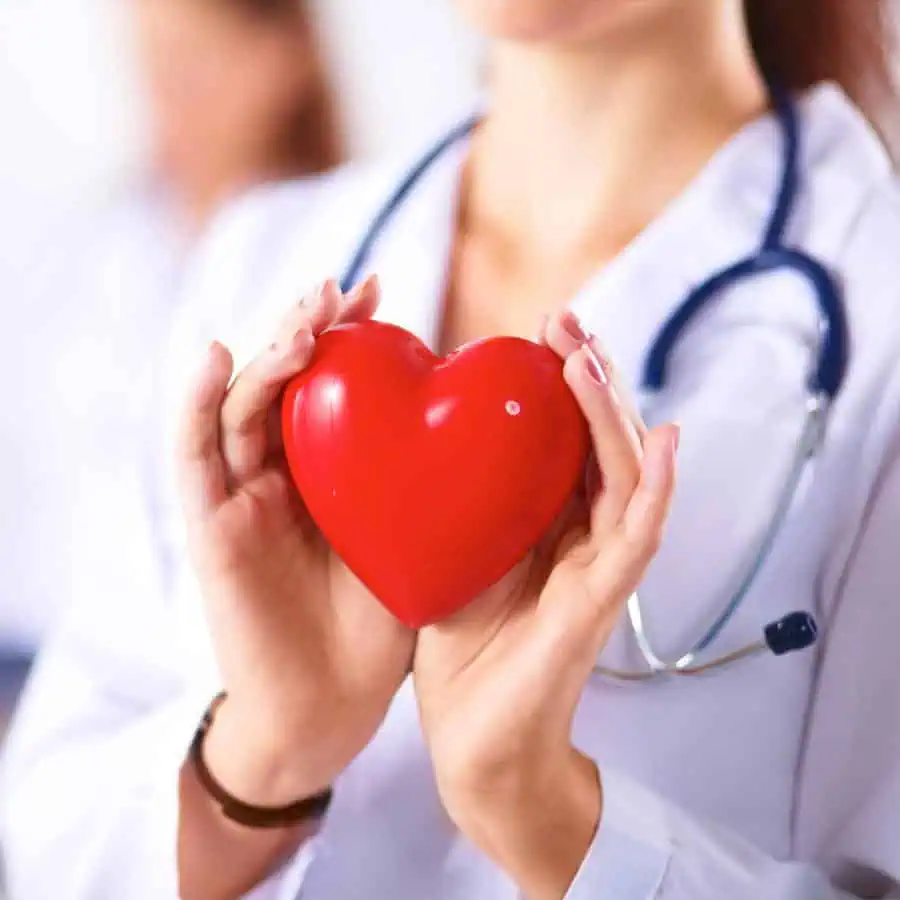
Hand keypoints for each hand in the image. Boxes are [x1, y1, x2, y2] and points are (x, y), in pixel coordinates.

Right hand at [177, 278, 413, 805]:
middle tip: (341, 290)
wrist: (332, 707)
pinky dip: (195, 403)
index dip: (349, 333)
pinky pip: (193, 457)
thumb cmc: (381, 623)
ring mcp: (240, 495)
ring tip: (304, 313)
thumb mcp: (412, 535)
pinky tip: (215, 355)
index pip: (330, 383)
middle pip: (283, 381)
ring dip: (268, 352)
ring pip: (241, 404)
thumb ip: (424, 479)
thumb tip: (480, 413)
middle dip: (308, 327)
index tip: (383, 289)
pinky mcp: (209, 527)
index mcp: (327, 469)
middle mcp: (279, 471)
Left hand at [412, 312, 677, 898]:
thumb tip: (425, 440)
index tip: (535, 331)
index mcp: (544, 524)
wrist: (476, 745)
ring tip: (591, 358)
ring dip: (612, 415)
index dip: (557, 384)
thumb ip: (456, 504)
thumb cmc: (461, 651)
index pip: (562, 441)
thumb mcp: (450, 556)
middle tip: (565, 321)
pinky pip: (637, 537)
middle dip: (586, 380)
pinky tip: (664, 438)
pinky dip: (655, 488)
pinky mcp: (600, 604)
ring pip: (624, 477)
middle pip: (598, 445)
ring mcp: (598, 570)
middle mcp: (580, 538)